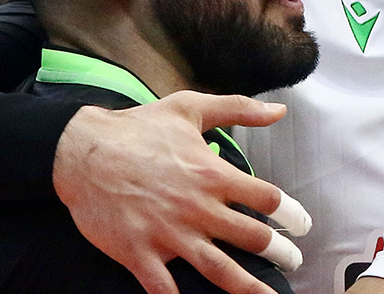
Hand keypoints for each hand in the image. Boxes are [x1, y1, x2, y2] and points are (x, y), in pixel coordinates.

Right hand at [54, 92, 305, 293]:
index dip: (290, 213)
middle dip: (278, 252)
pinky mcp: (140, 253)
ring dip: (248, 286)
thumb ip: (238, 108)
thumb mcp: (191, 107)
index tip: (302, 225)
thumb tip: (279, 111)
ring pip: (219, 268)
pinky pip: (165, 287)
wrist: (81, 151)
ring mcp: (169, 233)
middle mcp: (198, 207)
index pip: (266, 199)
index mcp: (213, 174)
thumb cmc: (138, 129)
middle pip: (252, 237)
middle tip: (293, 261)